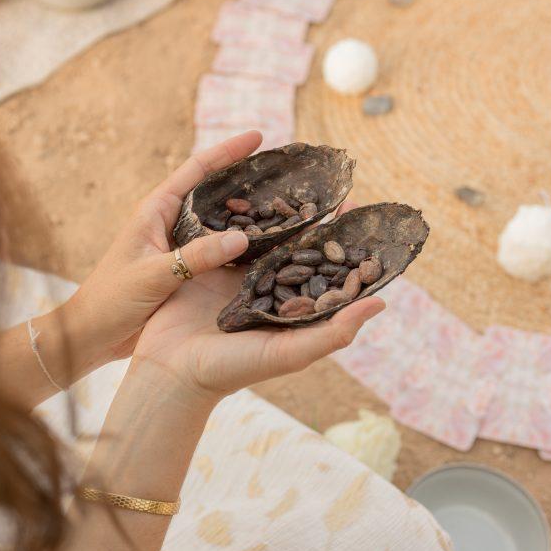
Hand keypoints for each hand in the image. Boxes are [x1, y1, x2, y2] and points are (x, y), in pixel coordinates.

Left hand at [61, 132, 263, 365]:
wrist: (91, 335)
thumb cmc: (111, 300)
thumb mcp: (153, 276)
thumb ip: (195, 258)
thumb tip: (243, 238)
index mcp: (155, 211)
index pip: (196, 170)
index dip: (227, 151)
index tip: (257, 136)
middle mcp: (169, 223)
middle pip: (212, 191)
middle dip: (244, 178)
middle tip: (281, 172)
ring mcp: (178, 247)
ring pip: (218, 222)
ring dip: (246, 213)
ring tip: (283, 205)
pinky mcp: (184, 271)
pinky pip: (218, 250)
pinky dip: (241, 246)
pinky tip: (266, 249)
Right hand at [130, 202, 385, 396]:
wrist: (169, 370)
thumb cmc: (231, 370)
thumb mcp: (287, 354)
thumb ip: (333, 332)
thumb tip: (381, 304)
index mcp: (291, 311)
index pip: (325, 276)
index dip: (347, 253)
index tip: (366, 222)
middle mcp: (268, 291)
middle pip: (298, 250)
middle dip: (317, 223)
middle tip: (338, 190)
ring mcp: (237, 276)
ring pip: (265, 237)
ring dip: (280, 213)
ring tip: (298, 180)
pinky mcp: (208, 265)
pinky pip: (227, 233)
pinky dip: (240, 214)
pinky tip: (250, 187)